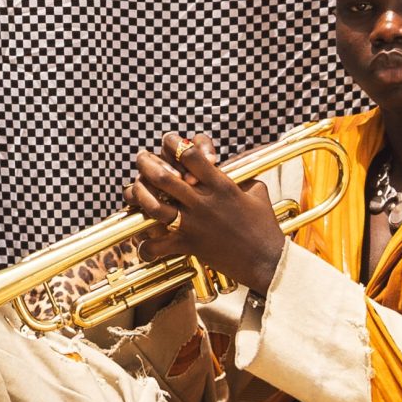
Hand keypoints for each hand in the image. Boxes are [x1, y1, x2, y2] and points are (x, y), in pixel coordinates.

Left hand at [125, 134, 285, 296]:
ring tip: (134, 189)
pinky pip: (159, 246)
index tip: (168, 141)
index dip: (174, 142)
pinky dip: (146, 246)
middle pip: (164, 176)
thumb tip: (229, 161)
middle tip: (141, 159)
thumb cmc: (264, 225)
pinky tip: (144, 244)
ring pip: (155, 206)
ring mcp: (194, 224)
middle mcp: (204, 202)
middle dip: (147, 164)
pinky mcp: (190, 246)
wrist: (267, 260)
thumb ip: (240, 173)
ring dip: (140, 196)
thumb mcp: (257, 190)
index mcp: (221, 185)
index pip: (190, 154)